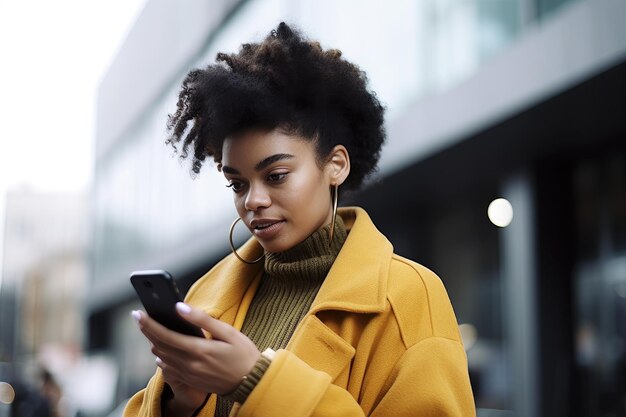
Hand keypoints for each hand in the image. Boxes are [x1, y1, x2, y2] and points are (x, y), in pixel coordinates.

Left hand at [132, 303, 260, 405]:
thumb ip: (202, 320)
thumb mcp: (228, 332)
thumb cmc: (243, 354)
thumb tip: (180, 307)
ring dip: (153, 343)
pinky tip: (162, 350)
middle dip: (147, 331)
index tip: (138, 314)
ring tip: (149, 330)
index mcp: (198, 350)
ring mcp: (189, 375)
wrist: (252, 382)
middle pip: (159, 346)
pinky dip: (162, 357)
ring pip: (162, 358)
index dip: (149, 324)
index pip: (165, 336)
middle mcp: (190, 365)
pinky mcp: (191, 381)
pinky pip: (169, 369)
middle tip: (138, 318)